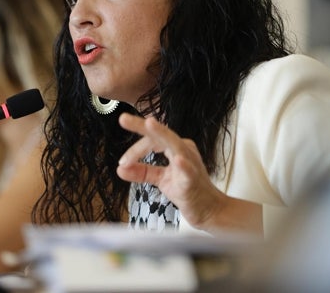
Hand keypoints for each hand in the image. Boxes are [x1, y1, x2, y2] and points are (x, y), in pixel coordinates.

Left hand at [116, 113, 261, 233]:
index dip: (135, 150)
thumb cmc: (187, 190)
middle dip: (141, 126)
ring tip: (148, 124)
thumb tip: (119, 169)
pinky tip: (177, 160)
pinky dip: (183, 165)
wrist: (210, 210)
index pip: (152, 140)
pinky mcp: (193, 181)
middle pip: (161, 135)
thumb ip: (142, 172)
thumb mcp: (160, 179)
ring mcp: (190, 164)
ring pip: (175, 145)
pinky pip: (189, 171)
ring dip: (161, 134)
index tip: (122, 162)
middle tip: (123, 119)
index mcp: (175, 148)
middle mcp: (184, 150)